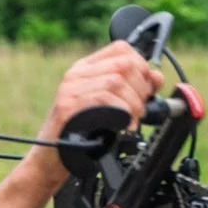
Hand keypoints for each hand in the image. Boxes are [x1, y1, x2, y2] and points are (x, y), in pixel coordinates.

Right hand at [27, 40, 164, 183]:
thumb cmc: (81, 134)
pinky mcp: (68, 106)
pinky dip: (122, 113)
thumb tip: (156, 77)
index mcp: (86, 69)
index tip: (147, 87)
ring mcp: (70, 89)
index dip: (142, 65)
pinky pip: (105, 98)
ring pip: (116, 81)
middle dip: (141, 88)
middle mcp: (76, 74)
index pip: (121, 49)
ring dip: (134, 104)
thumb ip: (131, 89)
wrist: (52, 159)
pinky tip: (123, 125)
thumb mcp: (110, 107)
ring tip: (133, 120)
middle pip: (123, 64)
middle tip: (141, 109)